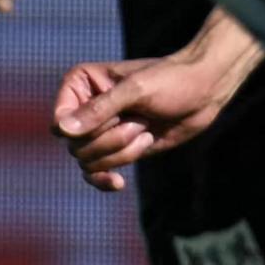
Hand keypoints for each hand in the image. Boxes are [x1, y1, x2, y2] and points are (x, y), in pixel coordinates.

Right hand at [52, 50, 244, 191]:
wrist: (204, 92)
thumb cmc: (172, 81)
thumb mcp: (137, 90)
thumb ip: (99, 110)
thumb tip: (63, 130)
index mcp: (81, 84)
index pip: (60, 122)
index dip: (85, 130)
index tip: (116, 118)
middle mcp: (84, 109)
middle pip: (76, 146)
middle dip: (111, 140)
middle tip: (141, 121)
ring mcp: (100, 131)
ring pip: (88, 161)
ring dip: (121, 152)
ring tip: (146, 131)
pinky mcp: (117, 149)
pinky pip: (96, 173)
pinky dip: (105, 180)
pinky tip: (119, 183)